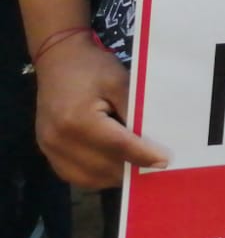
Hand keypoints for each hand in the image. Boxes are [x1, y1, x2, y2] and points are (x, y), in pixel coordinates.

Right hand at [35, 35, 166, 187]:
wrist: (58, 60)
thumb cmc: (92, 67)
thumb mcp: (119, 82)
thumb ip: (134, 110)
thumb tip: (152, 139)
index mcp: (77, 119)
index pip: (116, 146)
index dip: (142, 156)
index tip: (164, 162)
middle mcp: (59, 139)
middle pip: (102, 166)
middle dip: (130, 170)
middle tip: (154, 168)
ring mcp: (49, 148)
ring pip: (87, 177)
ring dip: (114, 177)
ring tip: (137, 169)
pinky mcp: (47, 151)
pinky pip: (74, 175)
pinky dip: (96, 176)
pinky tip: (114, 168)